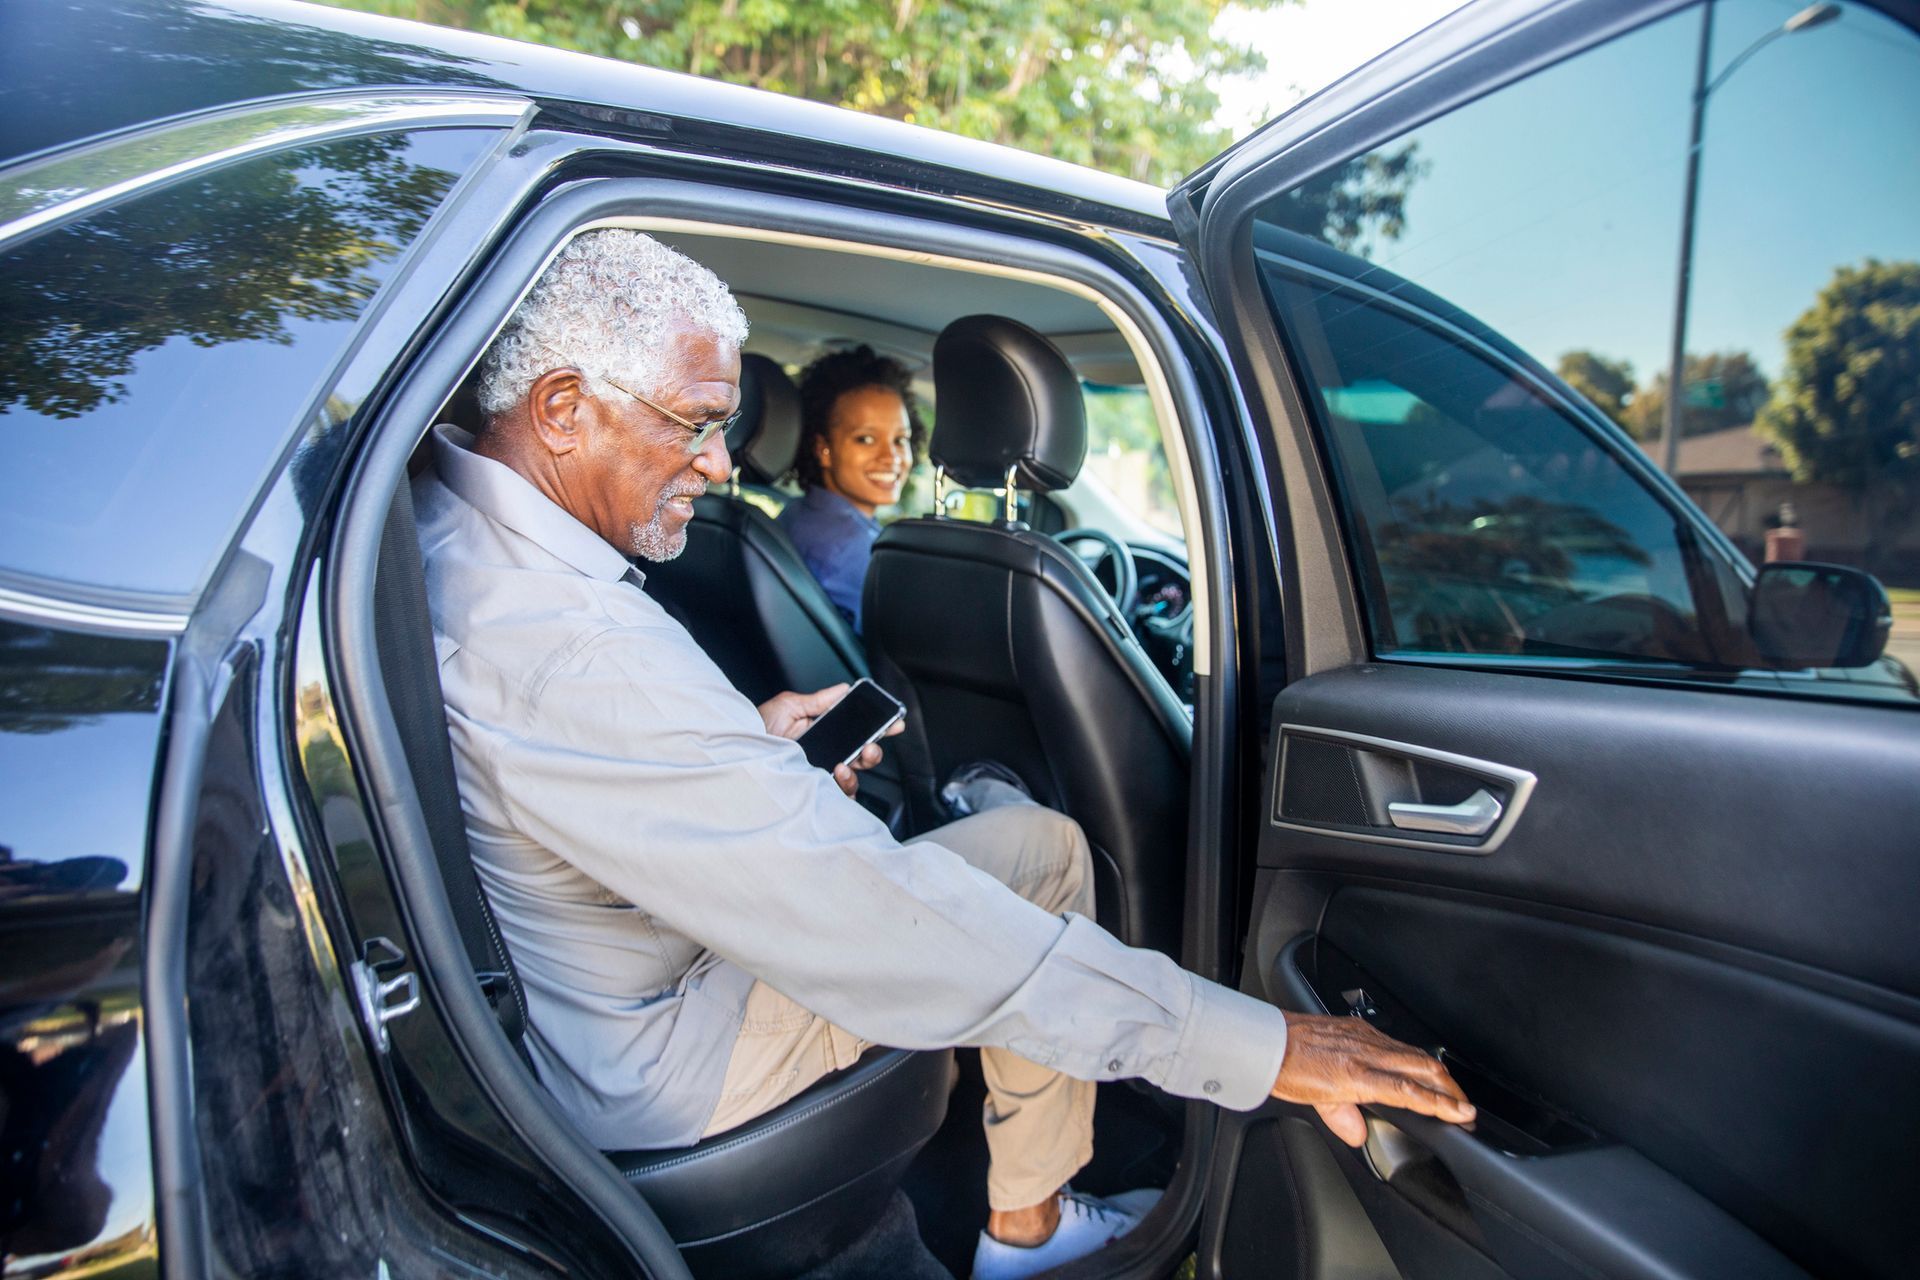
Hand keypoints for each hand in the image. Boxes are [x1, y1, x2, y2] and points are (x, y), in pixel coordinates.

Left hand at [756, 685, 902, 796]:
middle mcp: (824, 756)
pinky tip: (835, 775)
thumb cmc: (755, 730)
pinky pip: (837, 798)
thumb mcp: (787, 706)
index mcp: (823, 733)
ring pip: (853, 779)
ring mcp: (818, 776)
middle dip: (874, 752)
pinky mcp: (811, 793)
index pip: (857, 731)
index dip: (878, 728)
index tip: (894, 723)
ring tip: (847, 763)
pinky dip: (842, 787)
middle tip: (871, 746)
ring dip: (857, 771)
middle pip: (861, 758)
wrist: (734, 752)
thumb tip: (844, 688)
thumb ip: (818, 701)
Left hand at [1271, 1011, 1474, 1147]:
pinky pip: (1395, 1041)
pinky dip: (1412, 1056)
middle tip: (1465, 1104)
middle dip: (1450, 1088)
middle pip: (1423, 1067)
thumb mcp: (1315, 1104)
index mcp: (1357, 1075)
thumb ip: (1344, 1120)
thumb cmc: (1286, 1068)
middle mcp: (1366, 1052)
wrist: (1269, 1039)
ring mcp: (1364, 1037)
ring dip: (1435, 1072)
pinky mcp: (1359, 1027)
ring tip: (1448, 1088)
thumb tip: (1360, 1134)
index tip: (1463, 1113)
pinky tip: (1414, 1064)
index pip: (1411, 1092)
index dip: (1441, 1104)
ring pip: (1412, 1053)